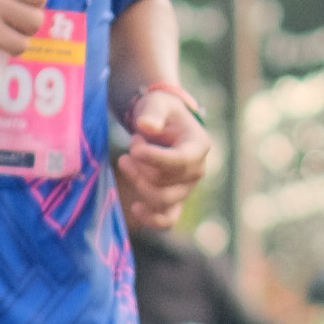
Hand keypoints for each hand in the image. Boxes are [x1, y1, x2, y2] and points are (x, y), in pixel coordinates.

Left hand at [114, 85, 212, 232]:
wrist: (161, 124)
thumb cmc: (160, 111)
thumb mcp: (157, 103)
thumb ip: (153, 113)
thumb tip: (146, 127)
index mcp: (199, 146)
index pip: (180, 161)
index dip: (155, 158)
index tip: (134, 147)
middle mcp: (197, 170)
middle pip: (166, 181)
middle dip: (140, 166)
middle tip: (131, 144)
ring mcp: (186, 188)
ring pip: (162, 199)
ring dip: (138, 182)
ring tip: (124, 160)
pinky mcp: (174, 200)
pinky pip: (167, 219)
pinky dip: (152, 218)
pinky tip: (135, 207)